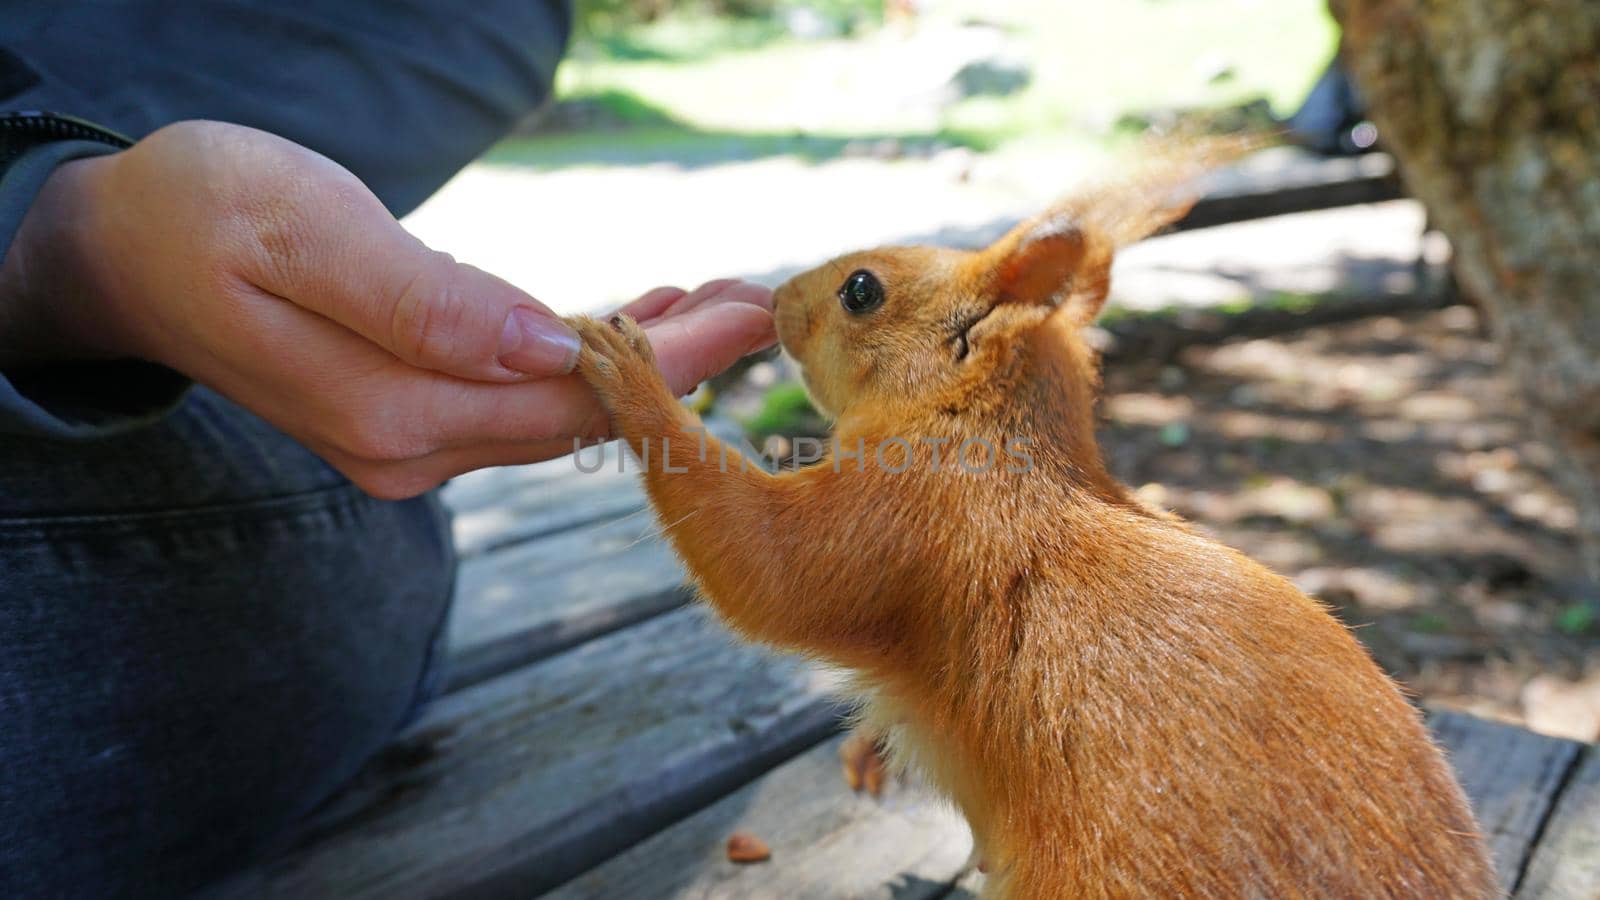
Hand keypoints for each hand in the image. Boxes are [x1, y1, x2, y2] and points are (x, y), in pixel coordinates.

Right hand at [0, 120, 773, 496]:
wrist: (121, 255)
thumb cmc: (200, 215)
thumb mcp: (302, 232)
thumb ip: (422, 299)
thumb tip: (541, 349)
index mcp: (388, 410)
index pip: (566, 400)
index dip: (667, 362)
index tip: (748, 312)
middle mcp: (406, 450)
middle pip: (576, 418)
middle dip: (676, 365)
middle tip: (757, 303)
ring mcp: (405, 444)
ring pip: (554, 413)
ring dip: (638, 362)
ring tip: (716, 304)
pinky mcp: (405, 419)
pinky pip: (518, 400)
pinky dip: (583, 359)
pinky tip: (633, 320)